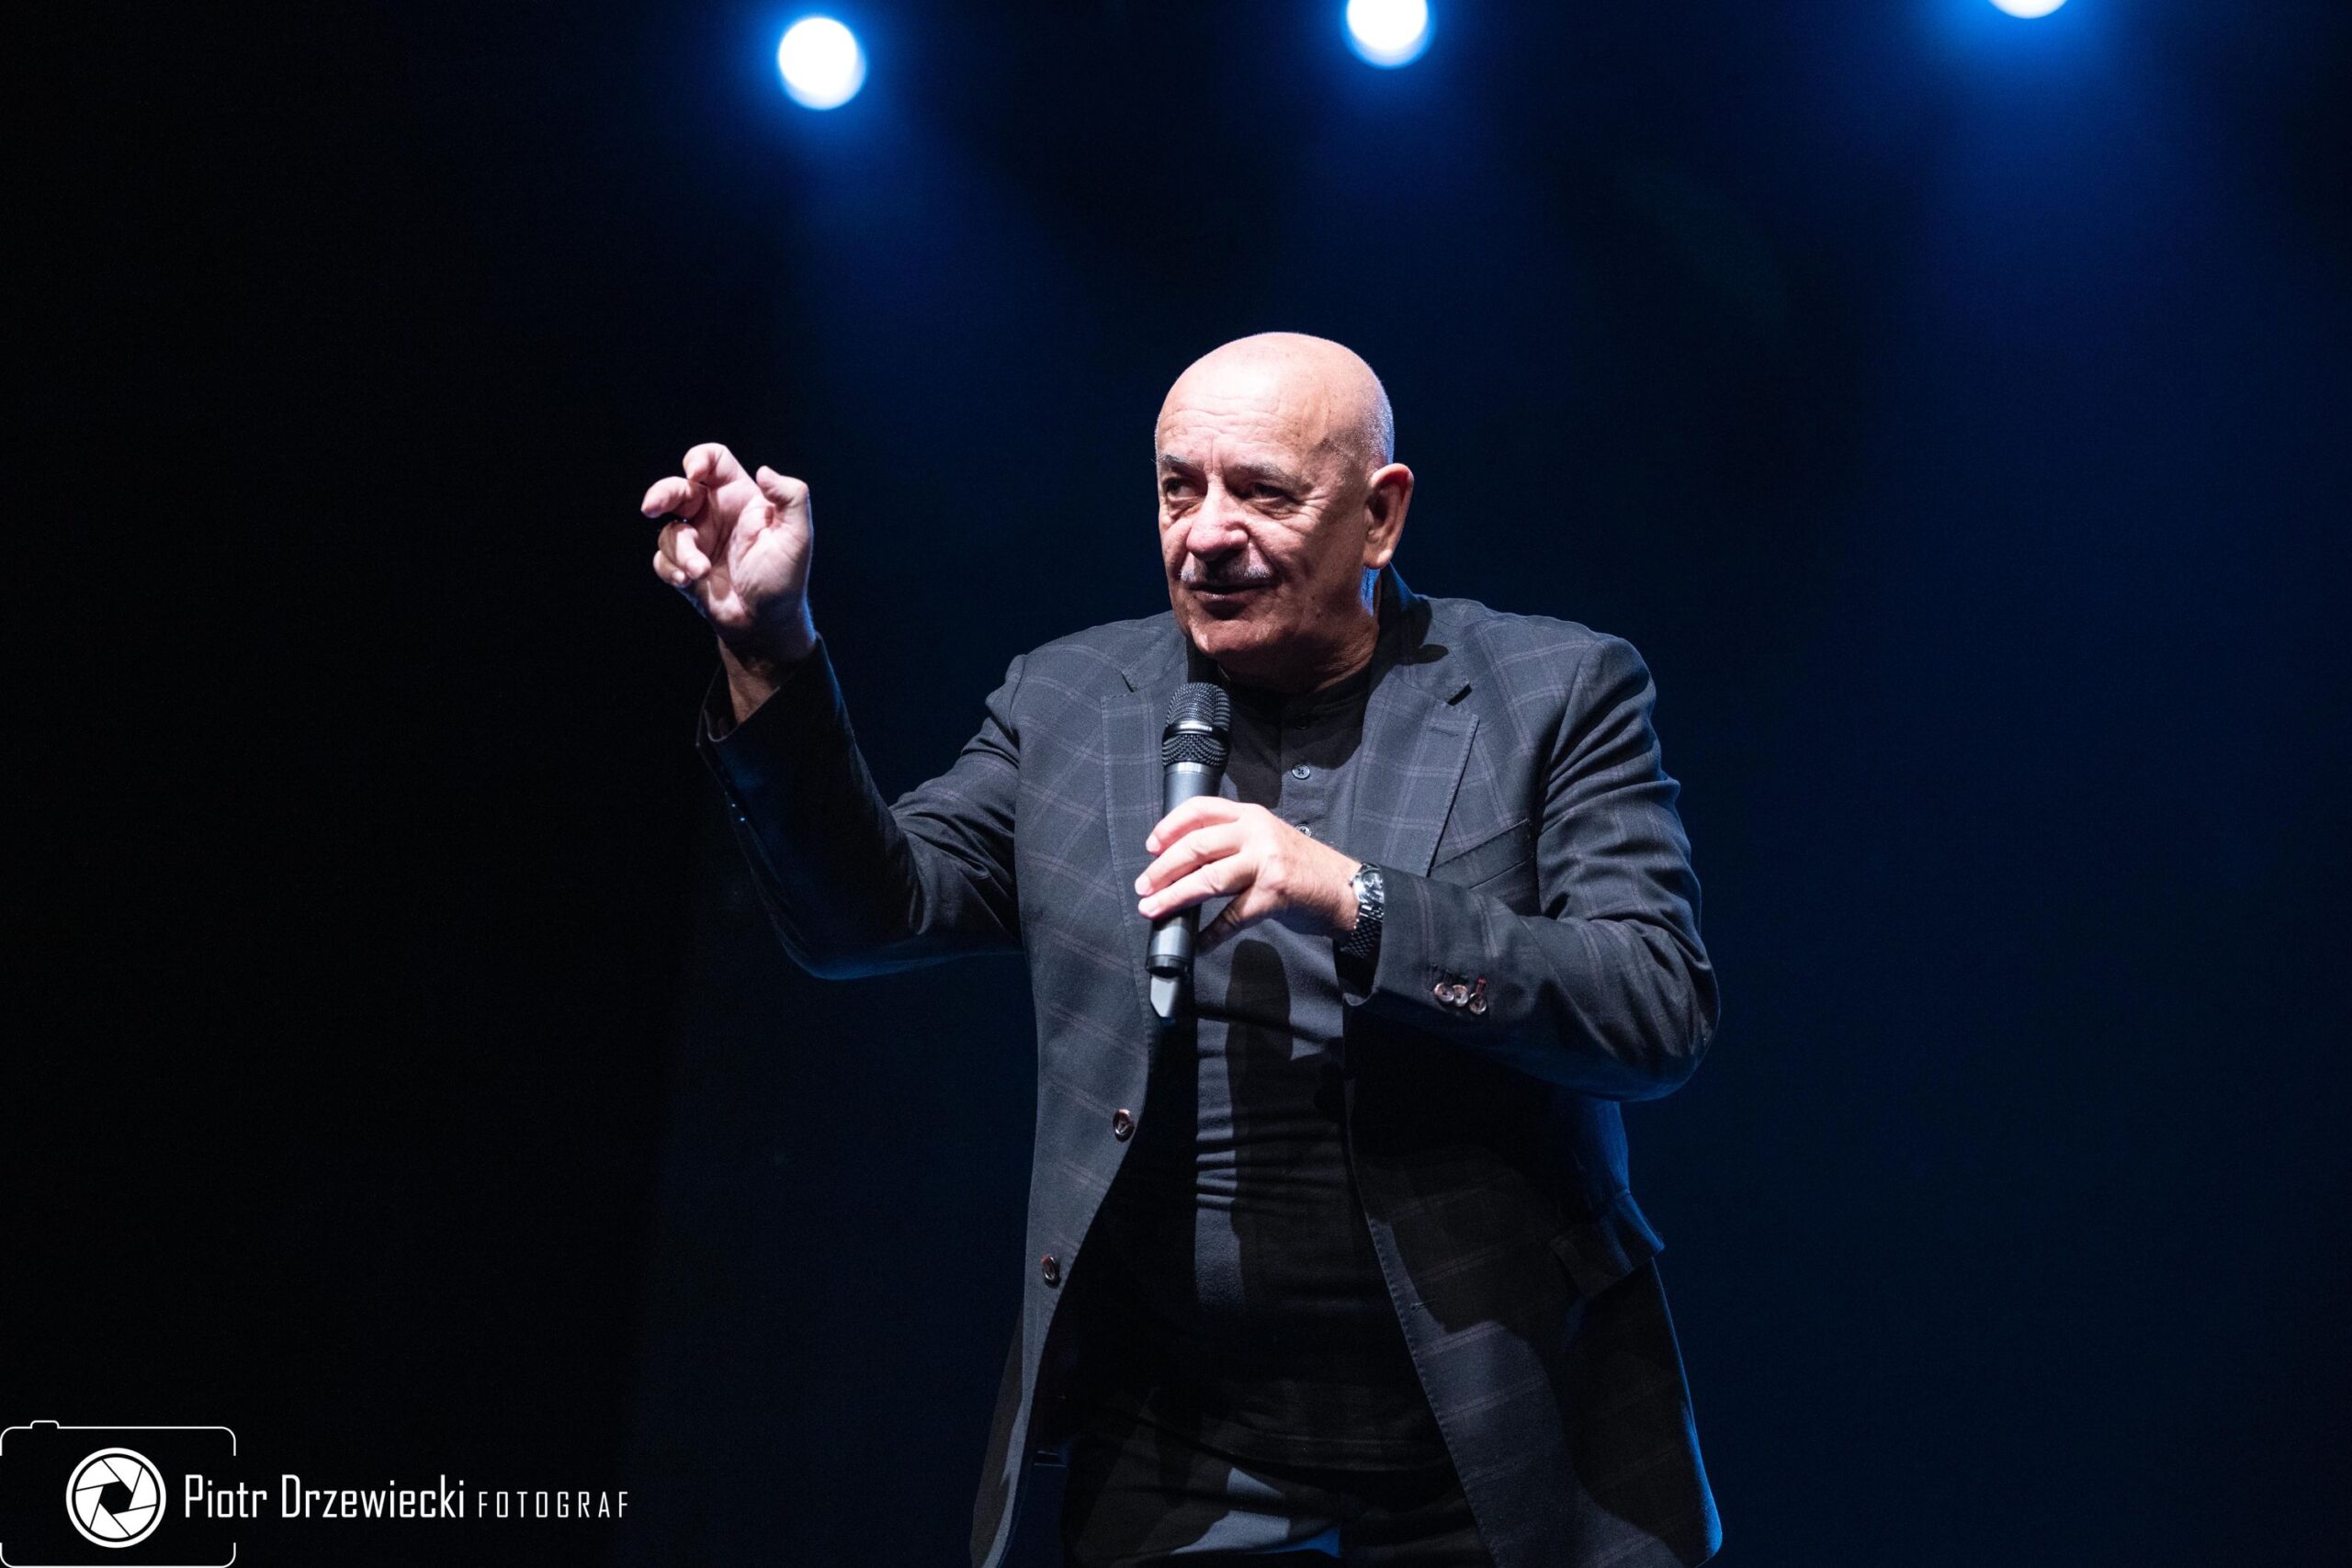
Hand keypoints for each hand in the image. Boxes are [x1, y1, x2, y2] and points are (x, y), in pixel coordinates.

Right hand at [643, 443, 817, 689]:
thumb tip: (764, 471)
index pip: (715, 461)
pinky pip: (662, 558)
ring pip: (669, 530)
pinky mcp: (684, 567)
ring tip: (700, 572)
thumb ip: (791, 497)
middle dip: (661, 493)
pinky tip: (690, 582)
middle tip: (652, 508)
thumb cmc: (785, 580)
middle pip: (678, 487)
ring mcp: (698, 541)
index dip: (700, 458)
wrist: (766, 626)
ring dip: (681, 551)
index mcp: (741, 498)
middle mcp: (716, 514)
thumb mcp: (797, 537)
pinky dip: (671, 569)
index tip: (695, 473)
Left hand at [1136, 798, 1360, 949]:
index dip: (1169, 827)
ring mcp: (1265, 862)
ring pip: (1208, 879)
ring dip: (1174, 897)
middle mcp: (1256, 833)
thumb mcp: (1266, 839)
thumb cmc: (1302, 867)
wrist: (1344, 888)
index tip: (1150, 847)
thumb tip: (1182, 862)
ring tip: (1154, 909)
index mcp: (1250, 816)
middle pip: (1196, 846)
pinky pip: (1233, 917)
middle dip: (1162, 869)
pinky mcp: (1273, 893)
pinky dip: (1212, 933)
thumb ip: (1231, 842)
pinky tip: (1199, 943)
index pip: (1200, 809)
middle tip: (1143, 886)